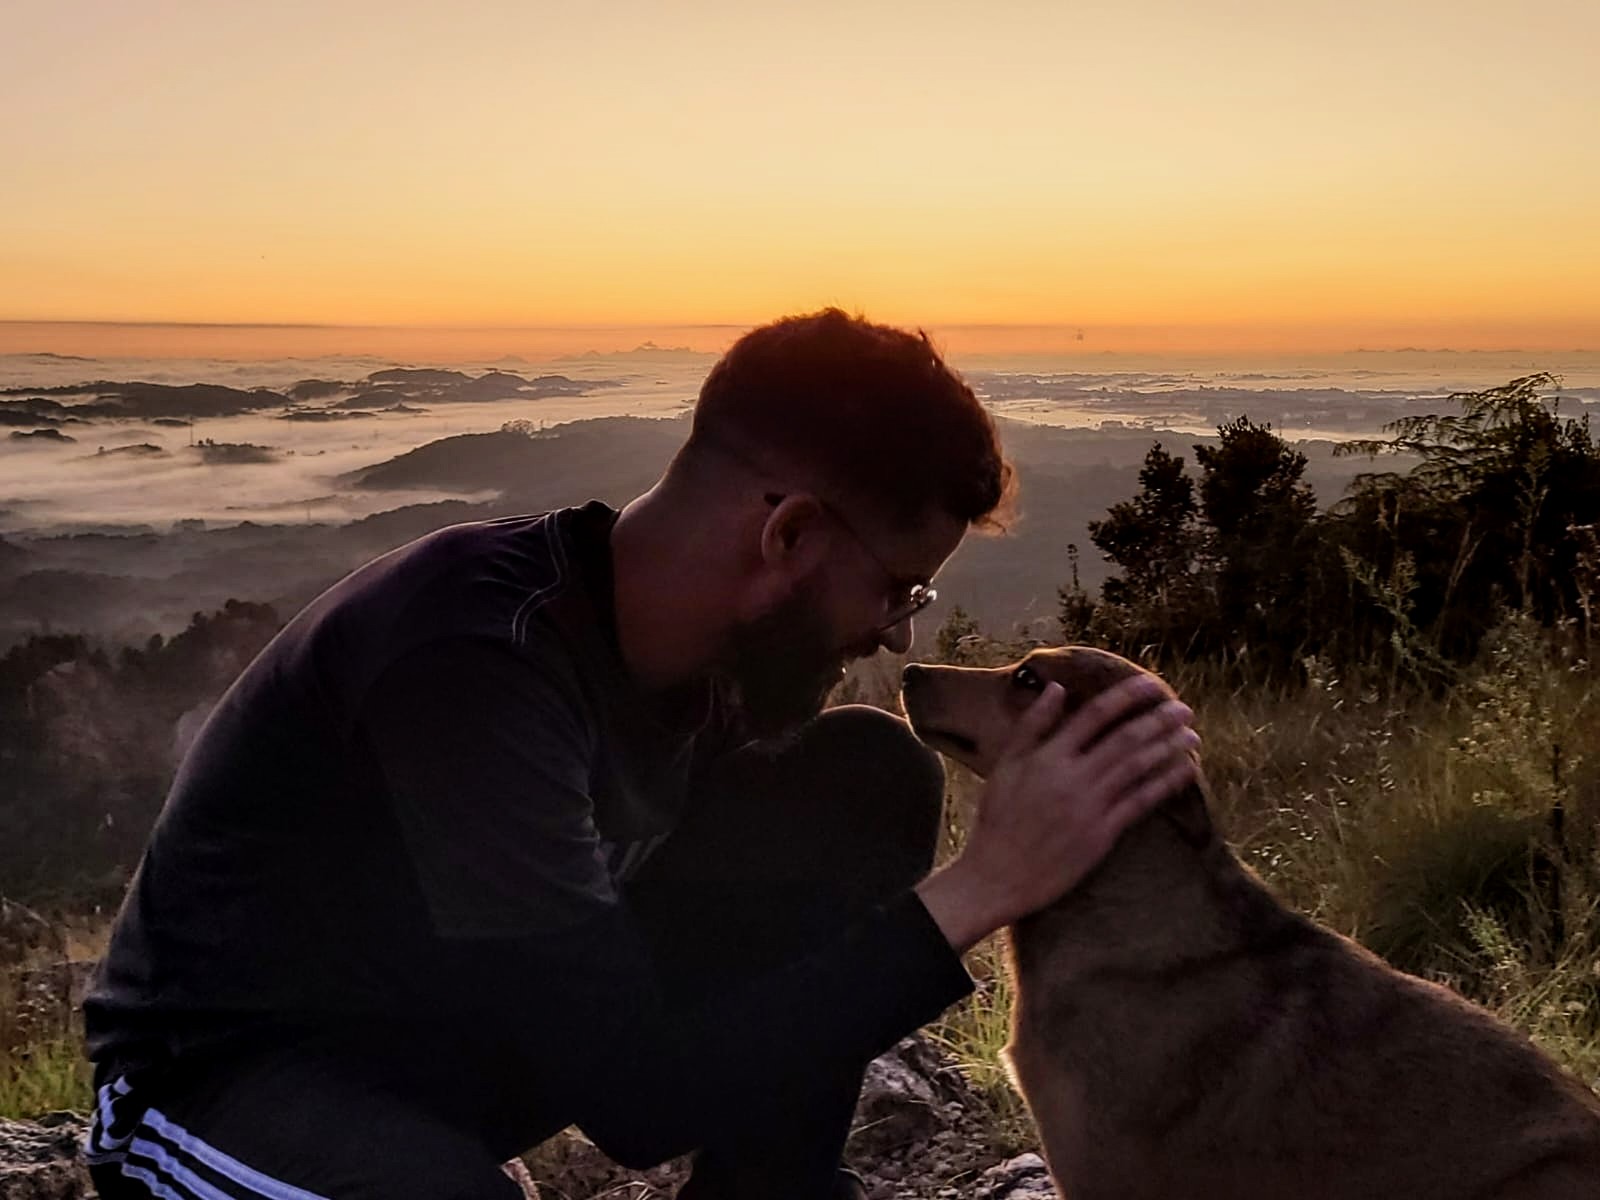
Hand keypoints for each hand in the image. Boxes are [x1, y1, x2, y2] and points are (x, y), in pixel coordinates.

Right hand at [916, 674, 1198, 952]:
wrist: (999, 873)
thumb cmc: (998, 817)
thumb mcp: (1006, 764)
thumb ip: (1032, 725)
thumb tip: (1056, 688)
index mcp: (1048, 756)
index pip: (1093, 716)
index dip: (1124, 697)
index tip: (1149, 684)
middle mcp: (1073, 777)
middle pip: (1124, 740)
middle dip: (1158, 721)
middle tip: (1184, 709)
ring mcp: (1091, 806)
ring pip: (1137, 768)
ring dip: (1167, 748)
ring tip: (1191, 734)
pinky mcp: (1102, 834)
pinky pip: (1141, 803)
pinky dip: (1165, 784)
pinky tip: (1183, 771)